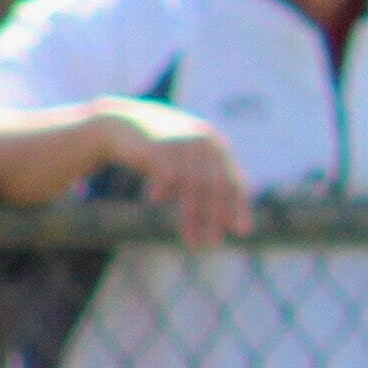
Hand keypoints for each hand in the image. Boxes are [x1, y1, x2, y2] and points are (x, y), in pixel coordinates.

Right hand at [98, 99, 252, 245]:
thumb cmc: (160, 151)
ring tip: (193, 241)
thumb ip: (206, 185)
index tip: (242, 232)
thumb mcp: (186, 165)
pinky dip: (164, 187)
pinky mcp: (159, 143)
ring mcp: (182, 141)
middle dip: (215, 217)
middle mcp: (204, 142)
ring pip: (193, 184)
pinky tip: (157, 201)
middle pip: (215, 186)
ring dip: (193, 216)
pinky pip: (166, 170)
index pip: (233, 181)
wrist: (124, 123)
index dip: (239, 206)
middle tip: (213, 244)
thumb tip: (225, 221)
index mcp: (216, 147)